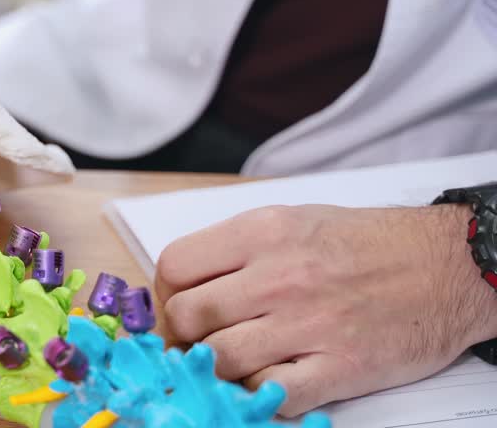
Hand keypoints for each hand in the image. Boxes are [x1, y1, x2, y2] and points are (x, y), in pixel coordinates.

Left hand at [154, 204, 496, 415]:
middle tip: (197, 341)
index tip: (174, 306)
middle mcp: (279, 276)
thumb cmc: (369, 242)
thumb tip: (184, 283)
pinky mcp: (340, 368)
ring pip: (220, 359)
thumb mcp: (293, 220)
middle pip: (187, 317)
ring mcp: (308, 324)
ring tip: (229, 362)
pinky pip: (270, 394)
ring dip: (215, 367)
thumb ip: (237, 249)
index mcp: (262, 232)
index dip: (164, 293)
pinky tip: (268, 379)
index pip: (174, 267)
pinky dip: (257, 394)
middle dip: (182, 334)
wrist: (449, 266)